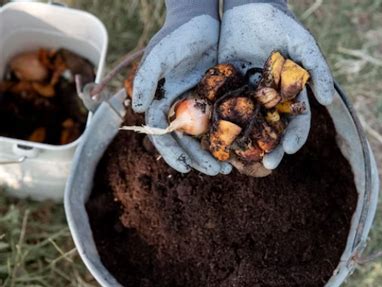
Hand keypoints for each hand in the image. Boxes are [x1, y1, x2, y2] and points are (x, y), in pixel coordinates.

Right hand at [132, 0, 230, 175]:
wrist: (202, 19)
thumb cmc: (177, 36)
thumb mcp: (160, 55)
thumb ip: (147, 79)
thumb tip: (139, 108)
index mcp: (162, 103)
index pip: (163, 134)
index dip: (172, 153)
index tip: (184, 169)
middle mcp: (180, 108)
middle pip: (187, 141)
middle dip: (199, 158)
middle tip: (218, 172)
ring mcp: (200, 105)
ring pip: (207, 136)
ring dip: (216, 152)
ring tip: (230, 167)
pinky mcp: (219, 98)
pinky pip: (224, 122)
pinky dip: (231, 135)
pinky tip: (242, 146)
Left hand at [219, 0, 334, 169]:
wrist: (250, 6)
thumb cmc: (282, 24)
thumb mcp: (303, 44)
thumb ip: (317, 70)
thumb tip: (327, 101)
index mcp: (289, 96)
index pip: (296, 122)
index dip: (295, 137)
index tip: (290, 150)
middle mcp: (268, 101)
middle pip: (271, 132)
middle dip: (271, 149)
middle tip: (266, 164)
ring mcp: (246, 97)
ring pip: (247, 127)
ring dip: (245, 145)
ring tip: (241, 160)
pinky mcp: (226, 89)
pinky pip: (223, 111)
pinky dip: (222, 126)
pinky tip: (218, 140)